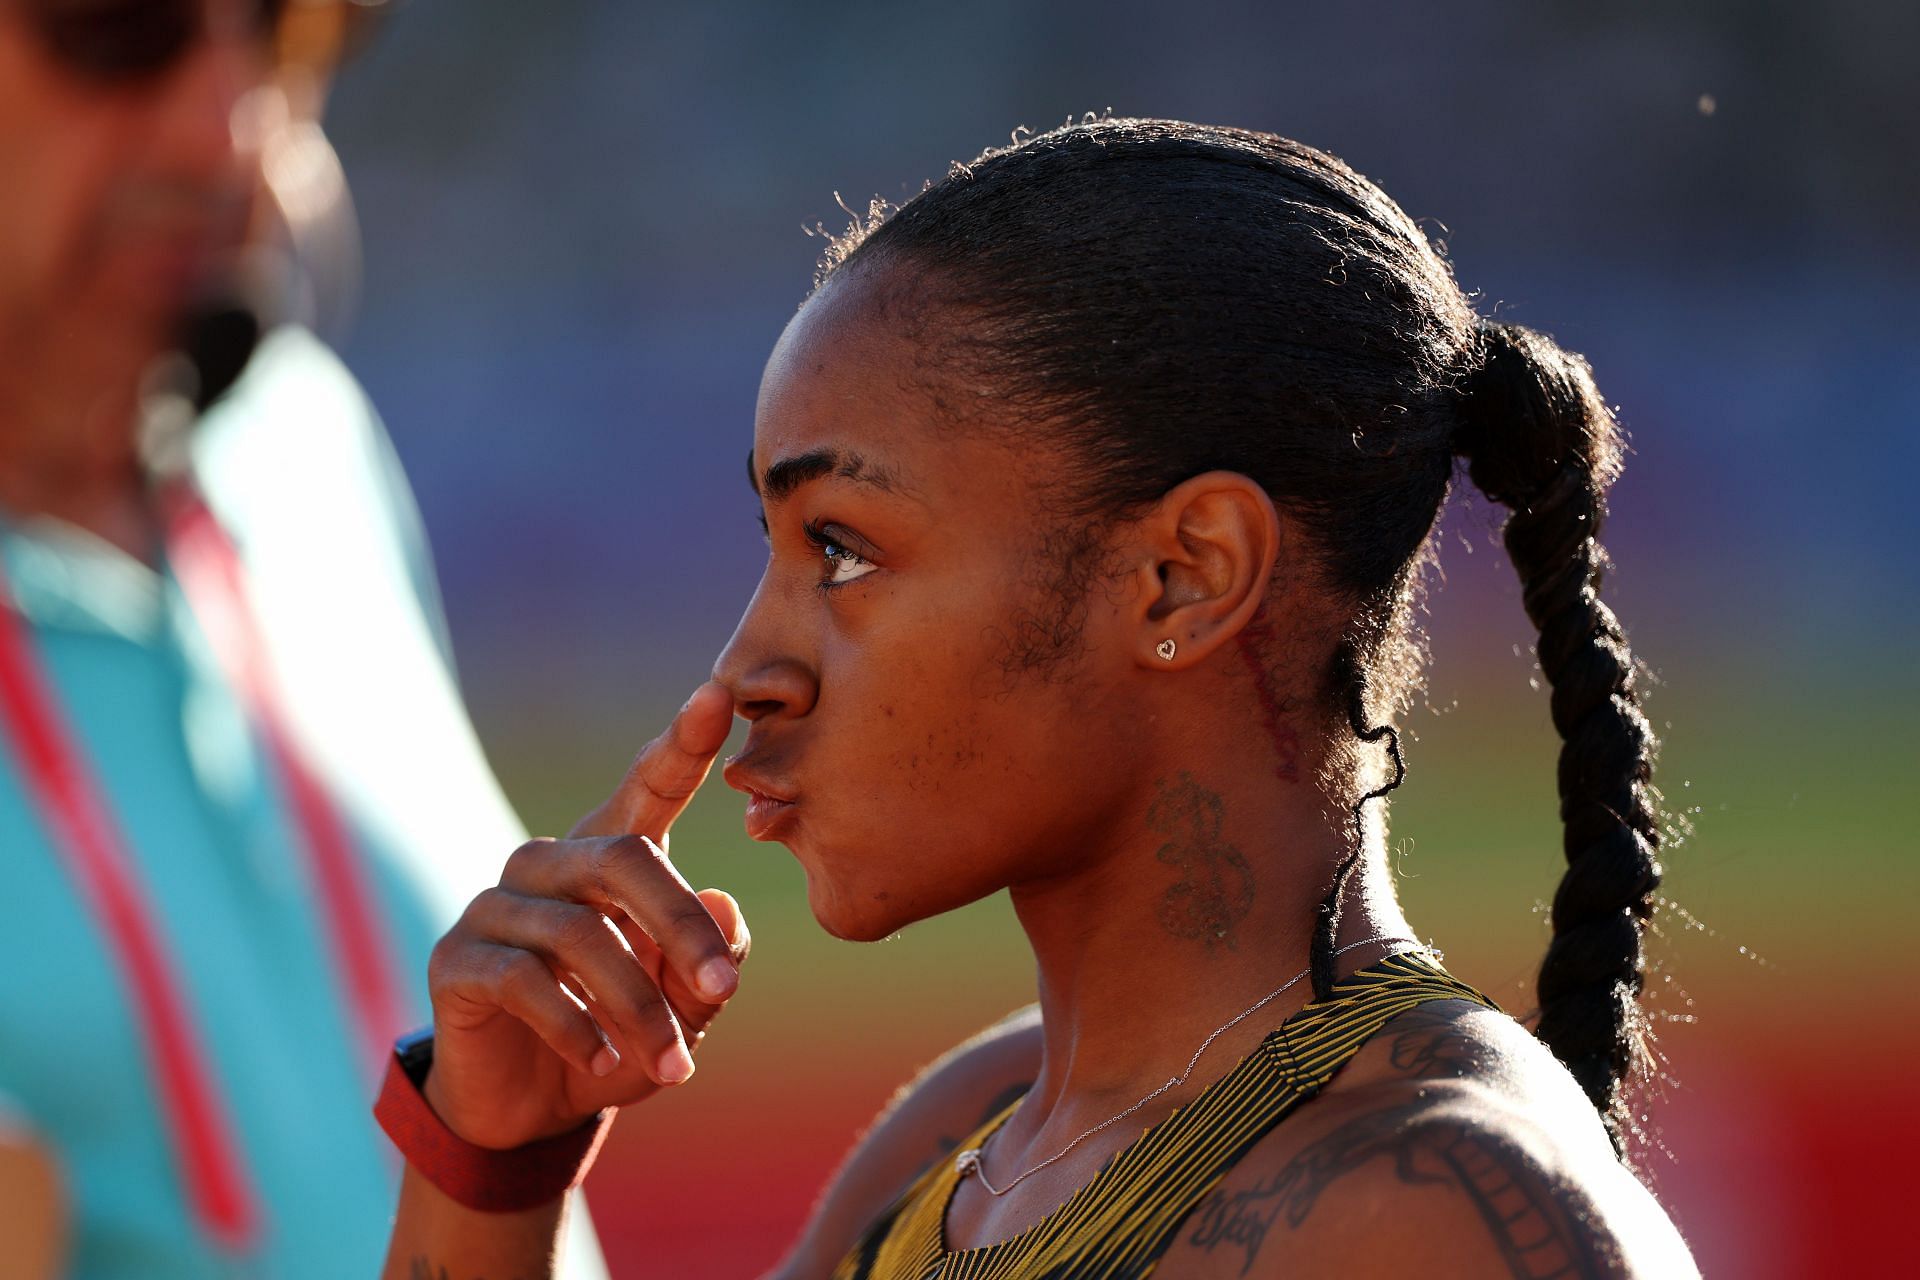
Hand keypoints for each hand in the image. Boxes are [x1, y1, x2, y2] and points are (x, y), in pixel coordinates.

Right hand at [420, 682, 747, 1148]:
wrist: (530, 1110)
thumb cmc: (618, 1036)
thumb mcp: (683, 1007)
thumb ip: (713, 956)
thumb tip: (725, 904)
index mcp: (610, 856)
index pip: (651, 787)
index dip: (684, 742)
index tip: (720, 695)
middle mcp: (550, 862)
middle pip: (624, 858)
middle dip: (682, 928)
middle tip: (723, 990)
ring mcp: (497, 906)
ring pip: (580, 932)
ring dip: (637, 1005)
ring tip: (673, 1065)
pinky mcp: (457, 958)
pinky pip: (524, 979)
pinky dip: (575, 1025)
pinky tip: (603, 1061)